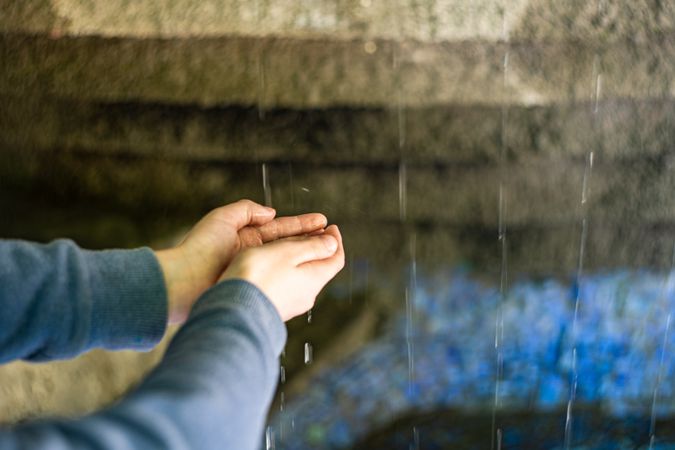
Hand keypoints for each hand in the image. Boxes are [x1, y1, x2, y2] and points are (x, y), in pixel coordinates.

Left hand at [156, 200, 326, 323]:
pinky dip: (298, 275)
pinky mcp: (256, 288)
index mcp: (246, 237)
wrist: (185, 283)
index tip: (322, 221)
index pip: (281, 229)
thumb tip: (272, 213)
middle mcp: (254, 254)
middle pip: (289, 245)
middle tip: (333, 235)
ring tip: (330, 250)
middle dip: (312, 239)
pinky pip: (282, 279)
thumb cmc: (200, 249)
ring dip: (309, 256)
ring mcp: (256, 272)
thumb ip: (248, 211)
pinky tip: (312, 274)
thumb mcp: (223, 219)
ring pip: (289, 261)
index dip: (302, 225)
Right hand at [220, 225, 344, 320]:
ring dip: (300, 259)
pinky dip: (287, 271)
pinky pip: (288, 285)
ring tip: (289, 245)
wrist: (233, 311)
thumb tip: (333, 244)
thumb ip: (313, 247)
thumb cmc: (259, 277)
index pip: (337, 259)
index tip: (331, 227)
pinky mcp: (276, 308)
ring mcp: (292, 304)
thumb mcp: (289, 252)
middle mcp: (307, 294)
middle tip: (311, 231)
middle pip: (320, 267)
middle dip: (317, 247)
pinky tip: (273, 265)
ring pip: (303, 276)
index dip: (335, 241)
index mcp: (315, 278)